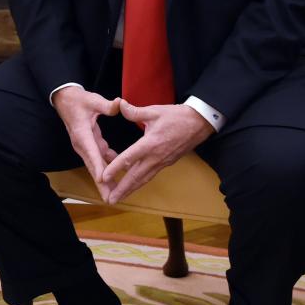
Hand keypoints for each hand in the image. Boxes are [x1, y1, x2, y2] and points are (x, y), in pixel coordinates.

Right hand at [52, 86, 119, 193]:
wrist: (65, 100)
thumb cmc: (78, 100)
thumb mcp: (93, 100)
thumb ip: (107, 105)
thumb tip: (119, 104)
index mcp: (82, 134)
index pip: (91, 152)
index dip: (98, 166)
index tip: (103, 180)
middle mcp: (82, 144)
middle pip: (92, 167)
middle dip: (101, 184)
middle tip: (110, 199)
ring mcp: (84, 146)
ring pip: (95, 166)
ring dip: (104, 180)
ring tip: (114, 194)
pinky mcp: (88, 145)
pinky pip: (98, 159)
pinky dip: (107, 168)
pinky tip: (118, 174)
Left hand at [98, 101, 214, 204]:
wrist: (200, 124)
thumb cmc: (177, 116)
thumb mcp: (155, 111)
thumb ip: (135, 111)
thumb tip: (119, 104)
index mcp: (150, 143)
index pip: (130, 158)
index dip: (115, 168)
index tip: (104, 177)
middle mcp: (155, 157)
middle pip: (136, 176)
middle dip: (122, 189)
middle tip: (110, 200)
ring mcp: (162, 162)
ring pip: (143, 179)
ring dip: (130, 189)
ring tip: (118, 198)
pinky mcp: (166, 163)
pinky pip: (150, 175)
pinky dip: (140, 183)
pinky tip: (133, 186)